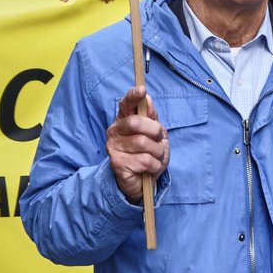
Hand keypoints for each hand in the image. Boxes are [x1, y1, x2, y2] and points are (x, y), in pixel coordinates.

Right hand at [106, 85, 167, 204]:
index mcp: (123, 120)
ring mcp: (114, 147)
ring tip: (156, 157)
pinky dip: (154, 165)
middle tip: (159, 140)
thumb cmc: (147, 154)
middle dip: (155, 131)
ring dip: (157, 151)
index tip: (142, 89)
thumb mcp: (154, 135)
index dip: (133, 96)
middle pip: (136, 122)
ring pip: (142, 143)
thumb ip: (151, 118)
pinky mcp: (117, 164)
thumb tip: (148, 99)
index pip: (126, 103)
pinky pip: (144, 160)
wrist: (141, 182)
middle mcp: (114, 131)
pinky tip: (151, 168)